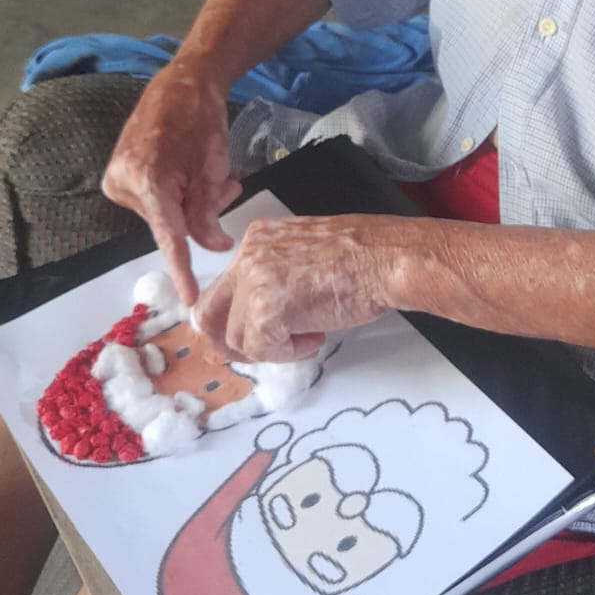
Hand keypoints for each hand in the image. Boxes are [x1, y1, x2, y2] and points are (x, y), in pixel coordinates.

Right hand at [102, 60, 240, 305]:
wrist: (180, 83)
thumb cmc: (200, 119)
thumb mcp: (212, 168)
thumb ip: (208, 213)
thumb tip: (213, 247)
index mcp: (148, 182)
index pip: (168, 238)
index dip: (181, 269)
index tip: (188, 298)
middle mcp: (123, 184)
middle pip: (171, 223)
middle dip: (201, 212)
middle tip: (226, 186)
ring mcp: (116, 180)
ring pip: (165, 213)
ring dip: (192, 202)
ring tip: (211, 173)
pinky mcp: (118, 175)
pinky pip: (155, 200)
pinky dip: (177, 193)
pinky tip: (189, 172)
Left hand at [195, 215, 398, 362]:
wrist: (384, 259)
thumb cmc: (362, 258)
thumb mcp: (305, 255)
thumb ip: (276, 276)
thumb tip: (262, 312)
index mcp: (256, 240)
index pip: (223, 287)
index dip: (234, 318)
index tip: (248, 334)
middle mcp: (247, 257)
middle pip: (209, 313)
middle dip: (229, 341)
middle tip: (258, 351)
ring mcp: (254, 283)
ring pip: (238, 338)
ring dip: (272, 347)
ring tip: (310, 334)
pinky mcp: (267, 312)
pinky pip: (262, 351)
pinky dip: (289, 354)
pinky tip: (316, 336)